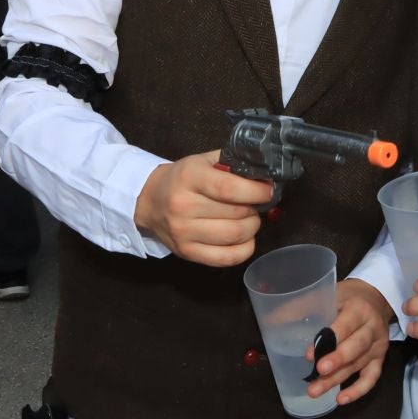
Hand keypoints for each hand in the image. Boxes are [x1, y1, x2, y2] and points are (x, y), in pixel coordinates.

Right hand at [132, 150, 272, 265]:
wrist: (150, 200)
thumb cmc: (182, 179)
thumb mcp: (202, 161)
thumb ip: (231, 163)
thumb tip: (264, 175)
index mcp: (189, 177)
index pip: (229, 188)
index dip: (256, 192)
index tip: (267, 191)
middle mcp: (183, 206)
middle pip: (236, 213)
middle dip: (255, 209)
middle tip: (254, 204)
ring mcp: (183, 232)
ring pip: (235, 235)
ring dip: (252, 227)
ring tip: (248, 219)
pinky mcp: (187, 252)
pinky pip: (226, 258)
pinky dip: (244, 249)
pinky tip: (244, 238)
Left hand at [305, 280, 394, 404]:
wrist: (376, 299)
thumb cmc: (347, 297)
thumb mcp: (327, 294)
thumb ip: (301, 306)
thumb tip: (271, 320)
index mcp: (360, 309)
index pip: (346, 325)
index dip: (329, 340)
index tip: (310, 355)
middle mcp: (372, 328)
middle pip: (356, 347)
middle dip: (337, 361)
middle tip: (318, 373)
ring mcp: (378, 345)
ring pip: (359, 365)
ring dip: (337, 380)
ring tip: (315, 391)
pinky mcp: (380, 359)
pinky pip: (371, 378)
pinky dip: (358, 390)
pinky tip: (341, 400)